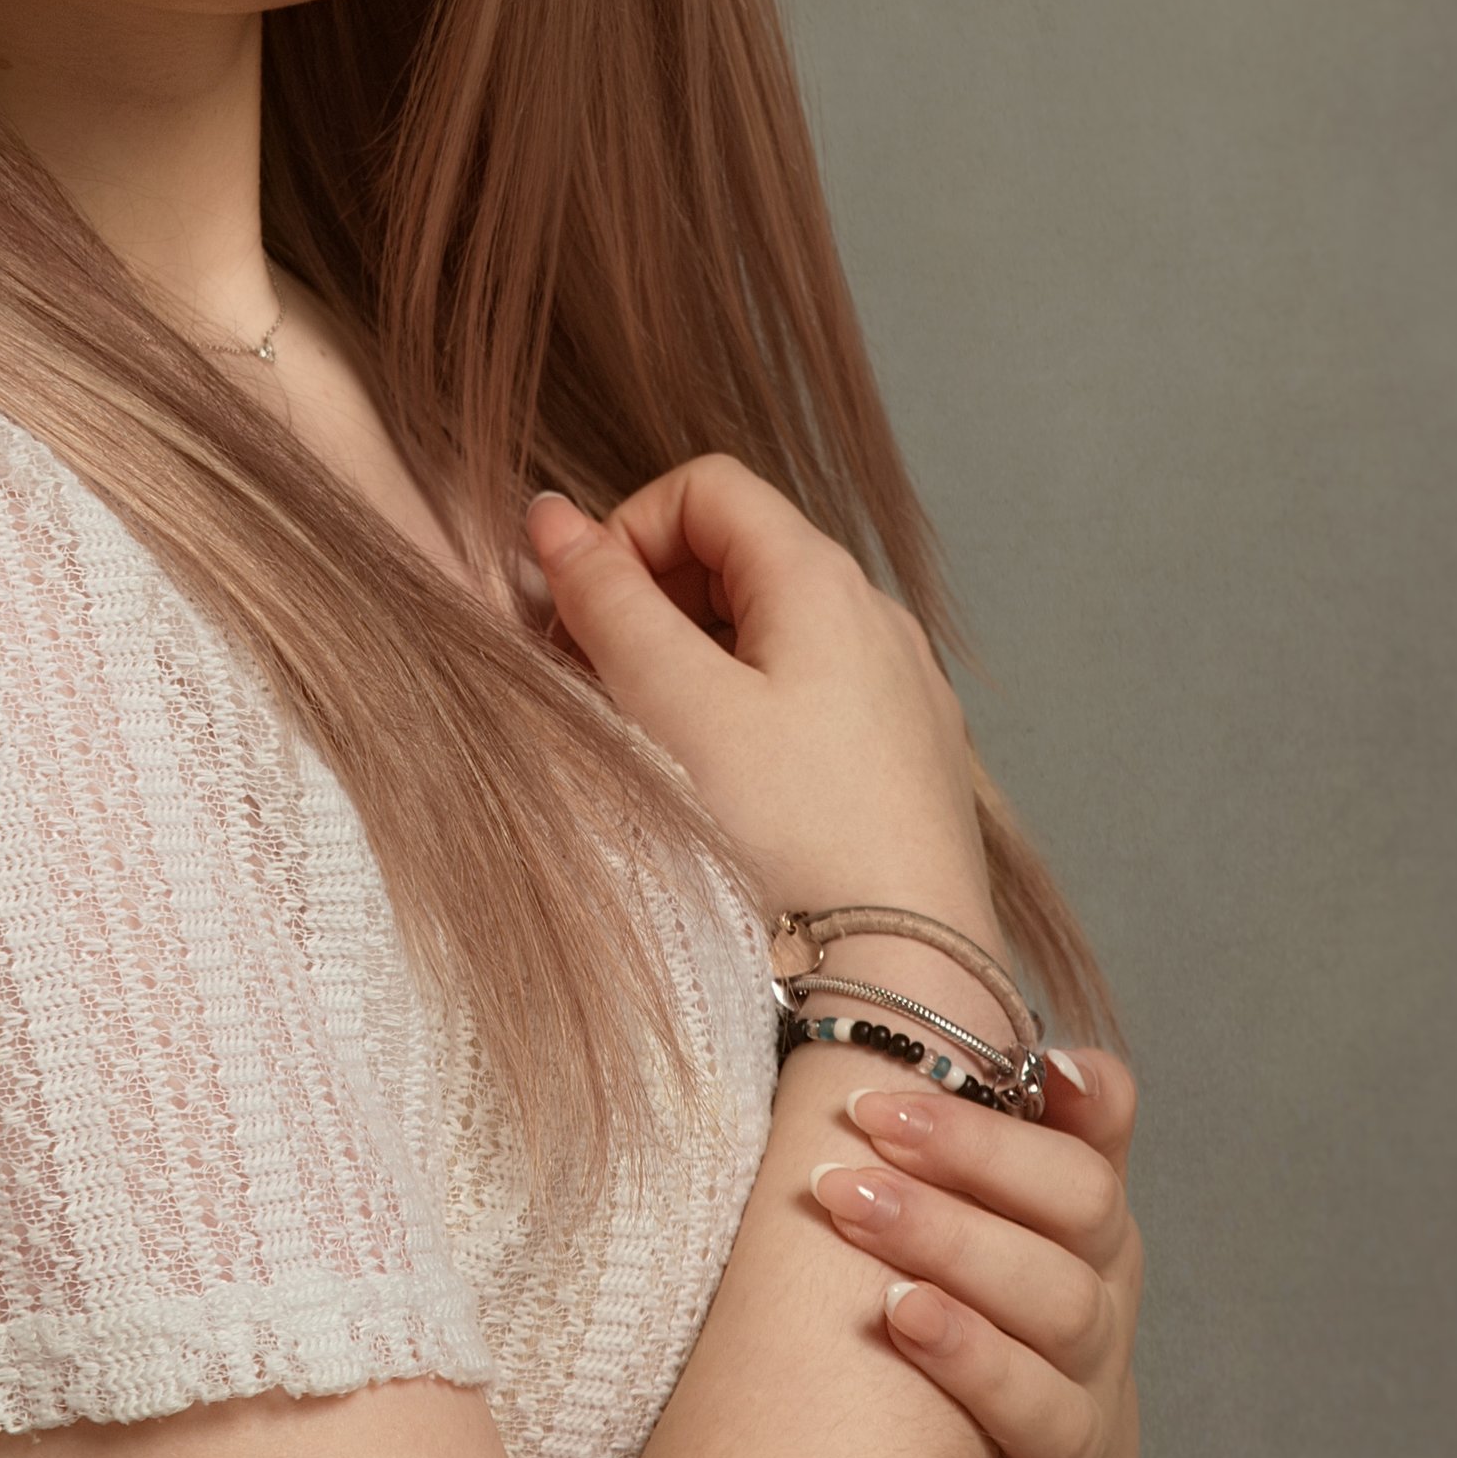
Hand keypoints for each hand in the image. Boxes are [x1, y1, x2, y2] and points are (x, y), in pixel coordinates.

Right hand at [524, 458, 992, 927]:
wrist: (906, 969)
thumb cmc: (792, 837)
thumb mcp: (675, 705)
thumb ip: (607, 601)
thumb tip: (549, 516)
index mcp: (822, 579)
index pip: (704, 488)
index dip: (626, 532)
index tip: (584, 617)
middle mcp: (874, 615)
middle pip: (738, 553)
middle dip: (651, 598)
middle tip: (596, 680)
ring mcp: (899, 686)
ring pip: (771, 629)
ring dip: (694, 658)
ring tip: (653, 739)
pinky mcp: (907, 755)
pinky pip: (811, 693)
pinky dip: (748, 708)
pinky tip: (728, 785)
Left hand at [804, 1044, 1142, 1457]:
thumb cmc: (991, 1303)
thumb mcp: (1024, 1210)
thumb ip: (1045, 1128)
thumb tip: (1068, 1061)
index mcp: (1091, 1257)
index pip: (1081, 1190)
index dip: (985, 1147)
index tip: (876, 1109)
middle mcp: (1094, 1354)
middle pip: (1062, 1290)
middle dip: (951, 1231)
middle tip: (843, 1189)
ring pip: (1055, 1409)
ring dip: (976, 1357)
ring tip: (894, 1310)